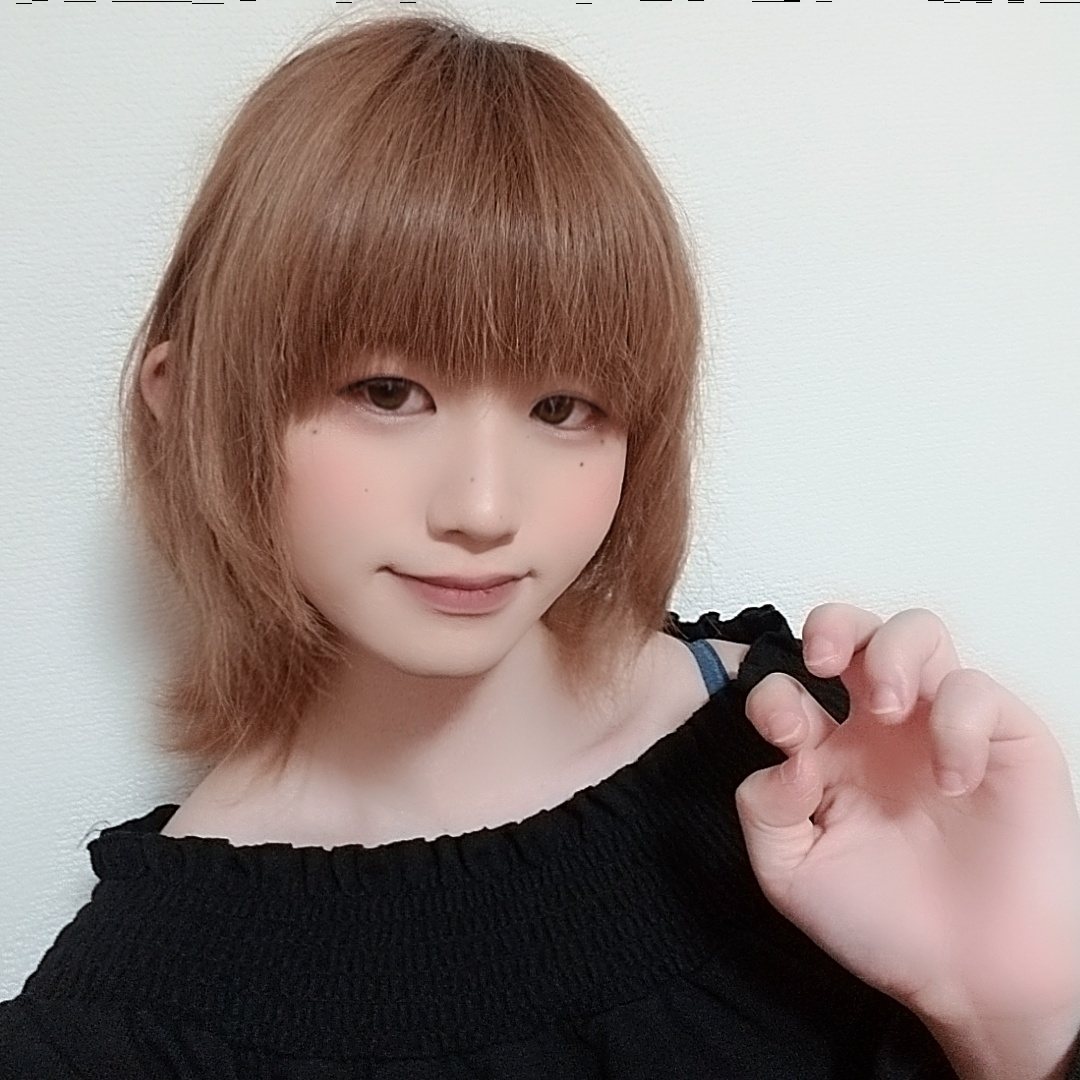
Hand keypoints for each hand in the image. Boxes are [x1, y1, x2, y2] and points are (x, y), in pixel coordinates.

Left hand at [733, 603, 1079, 1029]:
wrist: (971, 977)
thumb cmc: (883, 923)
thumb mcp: (792, 875)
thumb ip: (764, 811)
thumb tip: (783, 758)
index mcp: (826, 751)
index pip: (788, 687)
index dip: (775, 695)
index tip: (788, 740)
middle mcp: (879, 728)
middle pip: (853, 631)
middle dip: (831, 625)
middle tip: (821, 663)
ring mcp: (939, 726)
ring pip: (918, 631)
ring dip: (893, 651)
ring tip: (889, 708)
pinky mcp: (1001, 739)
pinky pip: (978, 689)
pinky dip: (960, 723)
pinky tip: (953, 781)